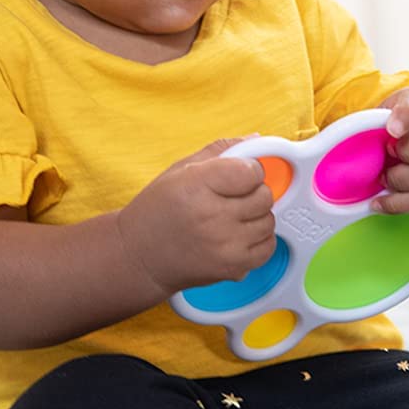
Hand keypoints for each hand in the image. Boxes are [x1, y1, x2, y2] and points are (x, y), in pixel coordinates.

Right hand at [116, 138, 275, 298]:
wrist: (140, 257)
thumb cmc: (157, 211)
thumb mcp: (180, 169)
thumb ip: (221, 151)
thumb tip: (257, 140)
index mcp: (196, 186)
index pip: (250, 170)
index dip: (249, 168)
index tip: (239, 172)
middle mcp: (211, 217)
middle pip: (264, 195)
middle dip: (254, 191)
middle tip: (233, 195)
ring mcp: (224, 246)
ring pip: (268, 220)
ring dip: (256, 216)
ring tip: (232, 216)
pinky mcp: (232, 268)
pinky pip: (268, 247)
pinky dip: (258, 239)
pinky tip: (238, 234)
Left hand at [374, 88, 408, 214]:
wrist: (406, 148)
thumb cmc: (385, 133)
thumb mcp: (374, 120)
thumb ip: (363, 125)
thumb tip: (329, 140)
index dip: (405, 116)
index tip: (391, 130)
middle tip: (388, 156)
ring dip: (402, 180)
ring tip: (383, 180)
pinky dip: (402, 202)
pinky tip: (382, 202)